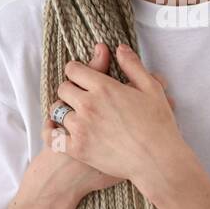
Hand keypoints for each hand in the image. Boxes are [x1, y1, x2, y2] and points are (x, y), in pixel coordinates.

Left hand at [49, 41, 183, 187]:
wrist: (157, 160)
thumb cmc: (158, 124)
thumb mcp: (151, 88)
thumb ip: (133, 66)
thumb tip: (119, 48)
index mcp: (104, 88)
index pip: (74, 70)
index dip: (76, 70)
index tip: (80, 75)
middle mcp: (88, 105)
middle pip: (63, 89)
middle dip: (70, 89)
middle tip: (79, 95)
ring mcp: (80, 128)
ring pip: (57, 112)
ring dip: (64, 110)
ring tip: (73, 114)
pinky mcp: (78, 149)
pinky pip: (53, 137)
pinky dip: (51, 132)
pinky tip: (56, 130)